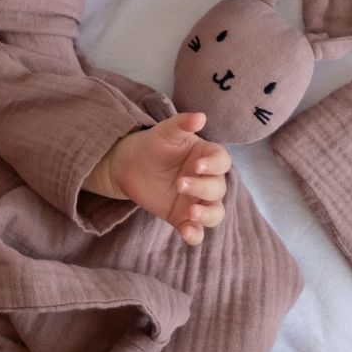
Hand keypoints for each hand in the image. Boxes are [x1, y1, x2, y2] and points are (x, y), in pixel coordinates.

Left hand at [96, 112, 228, 245]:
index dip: (213, 165)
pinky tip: (186, 232)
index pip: (222, 162)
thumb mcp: (165, 131)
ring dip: (207, 216)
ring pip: (215, 213)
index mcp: (207, 157)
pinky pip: (196, 232)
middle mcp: (207, 180)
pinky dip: (195, 235)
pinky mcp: (182, 218)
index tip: (197, 166)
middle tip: (179, 183)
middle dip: (202, 188)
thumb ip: (182, 123)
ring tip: (191, 214)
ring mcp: (196, 201)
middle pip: (218, 188)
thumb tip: (201, 116)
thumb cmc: (153, 144)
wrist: (129, 165)